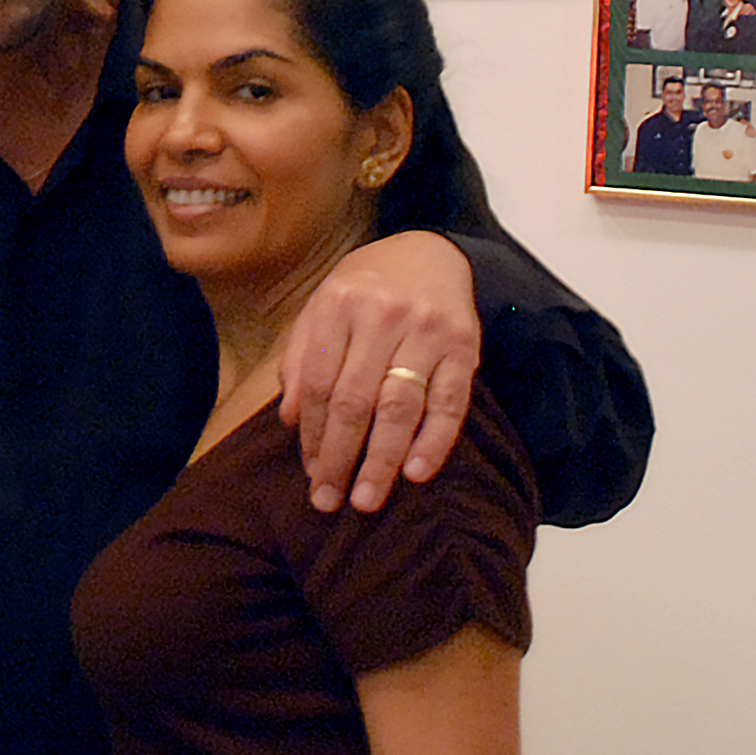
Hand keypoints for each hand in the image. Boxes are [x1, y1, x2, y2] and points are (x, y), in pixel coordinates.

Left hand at [278, 231, 477, 513]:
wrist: (431, 254)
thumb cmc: (365, 291)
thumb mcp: (322, 308)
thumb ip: (301, 356)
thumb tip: (290, 418)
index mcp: (339, 305)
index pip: (317, 382)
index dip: (310, 433)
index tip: (309, 472)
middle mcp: (382, 316)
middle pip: (354, 400)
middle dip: (339, 456)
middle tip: (328, 500)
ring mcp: (427, 331)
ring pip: (400, 406)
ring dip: (382, 460)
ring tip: (366, 499)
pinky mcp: (465, 347)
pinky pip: (451, 403)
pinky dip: (434, 441)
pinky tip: (416, 473)